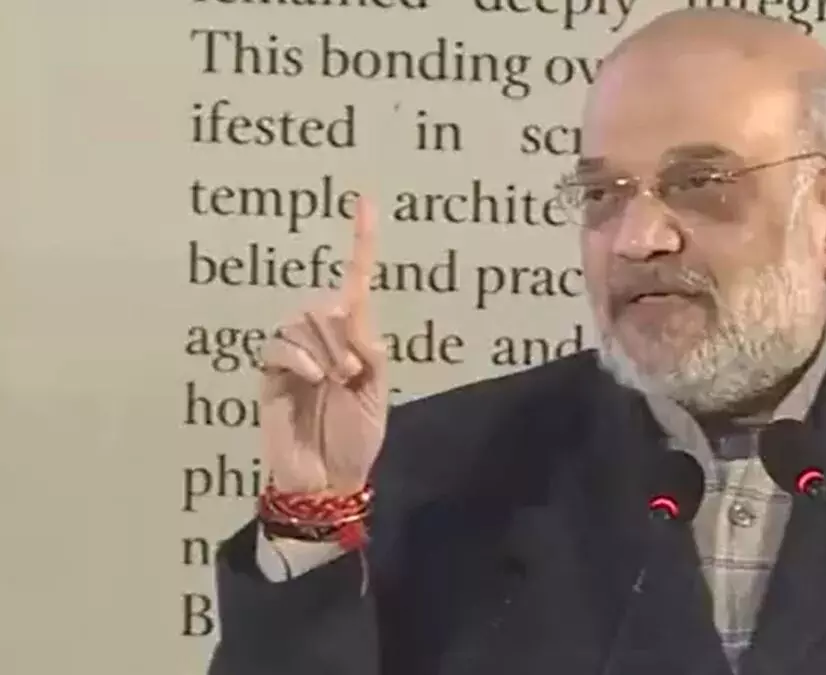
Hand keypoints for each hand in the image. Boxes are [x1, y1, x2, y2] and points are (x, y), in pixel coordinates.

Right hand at [259, 198, 385, 494]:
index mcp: (354, 339)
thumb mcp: (378, 394)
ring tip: (334, 384)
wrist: (326, 480)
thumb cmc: (355, 439)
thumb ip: (371, 352)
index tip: (365, 200)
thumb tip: (350, 313)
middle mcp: (322, 339)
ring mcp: (294, 355)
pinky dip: (300, 357)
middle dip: (343, 336)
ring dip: (325, 350)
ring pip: (304, 321)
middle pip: (327, 303)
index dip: (361, 242)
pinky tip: (313, 379)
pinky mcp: (270, 373)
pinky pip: (280, 344)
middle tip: (351, 375)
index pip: (356, 281)